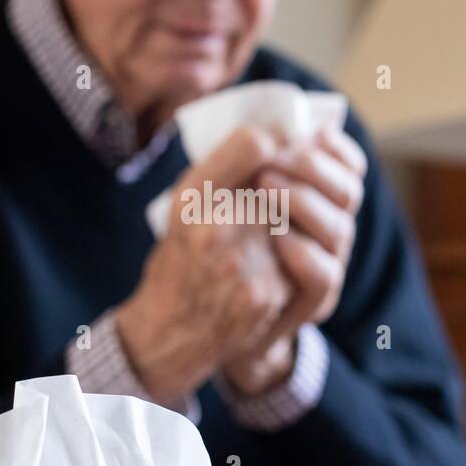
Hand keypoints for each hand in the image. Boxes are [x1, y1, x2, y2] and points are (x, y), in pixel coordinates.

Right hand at [116, 127, 293, 403]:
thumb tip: (278, 134)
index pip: (252, 142)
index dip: (272, 142)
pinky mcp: (264, 293)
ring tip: (260, 246)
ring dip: (287, 229)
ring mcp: (242, 262)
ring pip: (293, 222)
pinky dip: (289, 265)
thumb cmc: (180, 259)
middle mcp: (213, 226)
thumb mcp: (183, 205)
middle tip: (275, 202)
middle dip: (287, 189)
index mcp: (190, 198)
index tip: (276, 148)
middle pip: (281, 184)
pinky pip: (297, 261)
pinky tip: (263, 276)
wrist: (169, 330)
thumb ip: (224, 170)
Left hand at [220, 126, 366, 394]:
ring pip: (341, 227)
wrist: (191, 313)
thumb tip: (268, 126)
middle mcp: (328, 228)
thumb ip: (237, 155)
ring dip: (304, 201)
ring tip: (265, 186)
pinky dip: (303, 250)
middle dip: (313, 167)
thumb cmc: (200, 244)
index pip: (347, 163)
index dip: (334, 145)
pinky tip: (276, 235)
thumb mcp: (207, 193)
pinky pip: (325, 273)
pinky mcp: (314, 300)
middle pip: (348, 190)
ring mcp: (324, 264)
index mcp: (314, 195)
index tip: (304, 132)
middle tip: (272, 159)